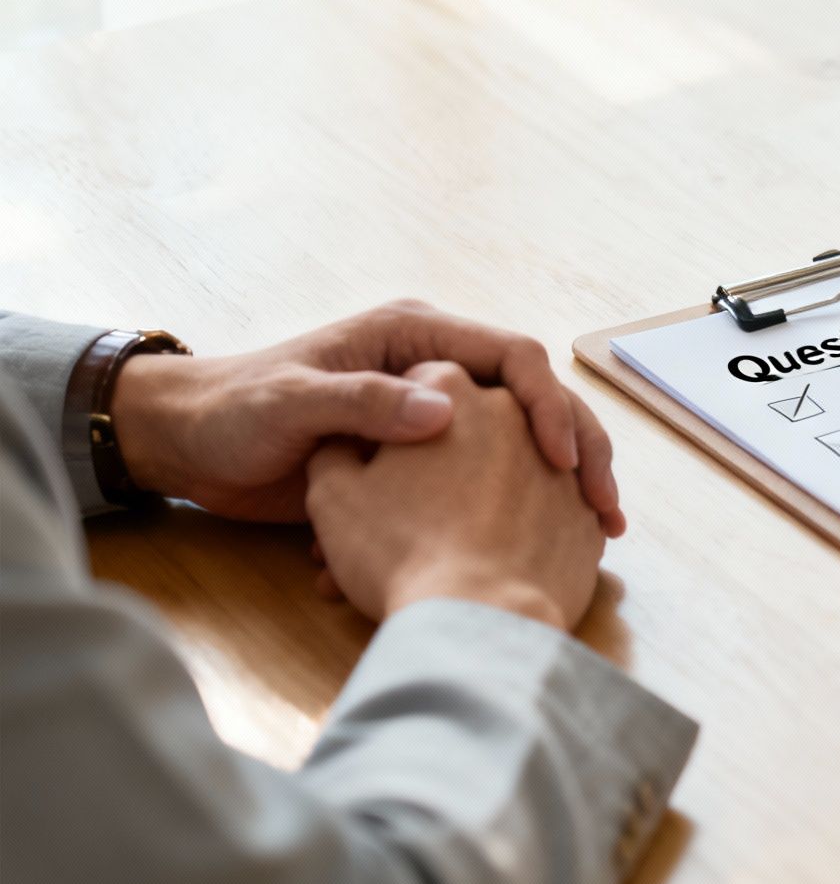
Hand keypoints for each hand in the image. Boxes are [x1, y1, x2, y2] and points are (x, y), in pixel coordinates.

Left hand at [112, 301, 621, 532]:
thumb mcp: (291, 403)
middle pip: (538, 400)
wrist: (190, 446)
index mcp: (416, 336)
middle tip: (604, 508)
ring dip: (564, 485)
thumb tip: (447, 410)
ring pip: (527, 441)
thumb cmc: (233, 413)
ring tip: (597, 533)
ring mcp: (437, 412)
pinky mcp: (427, 456)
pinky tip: (548, 547)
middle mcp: (438, 367)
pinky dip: (524, 509)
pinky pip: (495, 474)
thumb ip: (363, 401)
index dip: (548, 405)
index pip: (514, 356)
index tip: (560, 462)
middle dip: (580, 451)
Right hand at [305, 363, 603, 630]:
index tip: (384, 465)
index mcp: (451, 390)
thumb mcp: (334, 494)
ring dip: (482, 502)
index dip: (396, 426)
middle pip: (472, 428)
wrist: (481, 617)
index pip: (420, 385)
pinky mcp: (586, 512)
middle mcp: (515, 411)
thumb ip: (336, 450)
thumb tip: (346, 442)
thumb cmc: (401, 551)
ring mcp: (561, 461)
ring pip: (513, 474)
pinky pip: (550, 511)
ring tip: (448, 548)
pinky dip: (524, 530)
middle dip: (441, 465)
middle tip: (411, 515)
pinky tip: (497, 561)